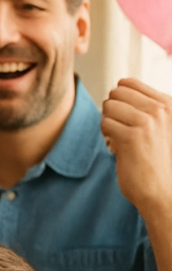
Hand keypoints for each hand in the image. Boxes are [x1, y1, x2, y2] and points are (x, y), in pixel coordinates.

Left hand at [103, 78, 171, 226]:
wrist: (160, 188)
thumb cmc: (154, 158)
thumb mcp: (158, 125)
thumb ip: (143, 107)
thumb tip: (117, 88)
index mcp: (167, 103)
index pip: (128, 82)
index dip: (118, 99)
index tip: (124, 115)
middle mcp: (160, 109)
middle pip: (115, 93)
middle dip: (111, 110)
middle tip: (119, 128)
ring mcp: (147, 122)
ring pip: (108, 107)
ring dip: (108, 123)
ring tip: (119, 137)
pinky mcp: (131, 137)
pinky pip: (105, 124)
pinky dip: (106, 135)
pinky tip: (117, 146)